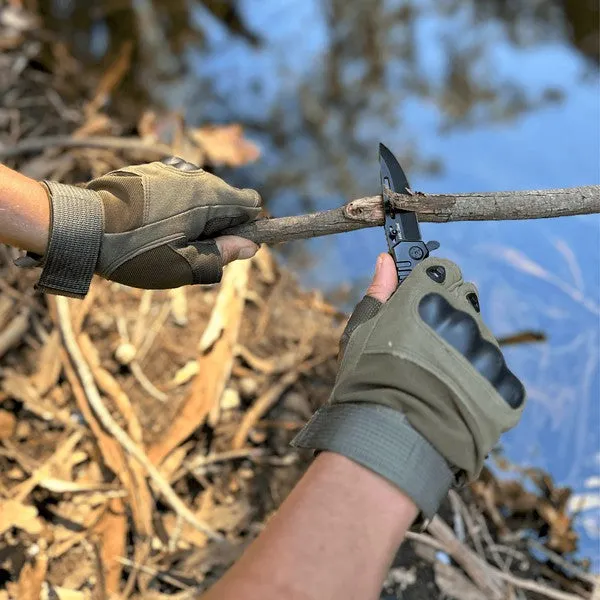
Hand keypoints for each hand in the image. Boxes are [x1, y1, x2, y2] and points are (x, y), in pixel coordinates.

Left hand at [21, 157, 260, 297]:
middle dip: (220, 222)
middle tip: (193, 248)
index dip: (248, 225)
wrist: (82, 225)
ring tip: (167, 236)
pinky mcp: (151, 170)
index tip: (230, 245)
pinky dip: (176, 204)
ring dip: (196, 214)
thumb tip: (250, 246)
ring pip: (201, 192)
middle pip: (226, 197)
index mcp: (208, 198)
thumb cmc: (135, 252)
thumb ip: (221, 255)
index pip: (251, 202)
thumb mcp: (183, 266)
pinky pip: (178, 187)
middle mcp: (195, 176)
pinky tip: (151, 223)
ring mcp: (171, 170)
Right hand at [293, 253, 525, 520]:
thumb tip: (385, 260)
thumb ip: (379, 291)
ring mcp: (487, 352)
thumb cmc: (367, 380)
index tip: (423, 302)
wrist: (390, 438)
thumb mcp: (362, 330)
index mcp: (429, 298)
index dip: (432, 286)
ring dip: (465, 354)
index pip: (443, 272)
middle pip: (464, 304)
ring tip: (436, 382)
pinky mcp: (504, 385)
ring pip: (480, 341)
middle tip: (424, 351)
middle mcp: (464, 318)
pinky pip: (496, 376)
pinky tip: (454, 399)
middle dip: (448, 320)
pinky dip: (480, 385)